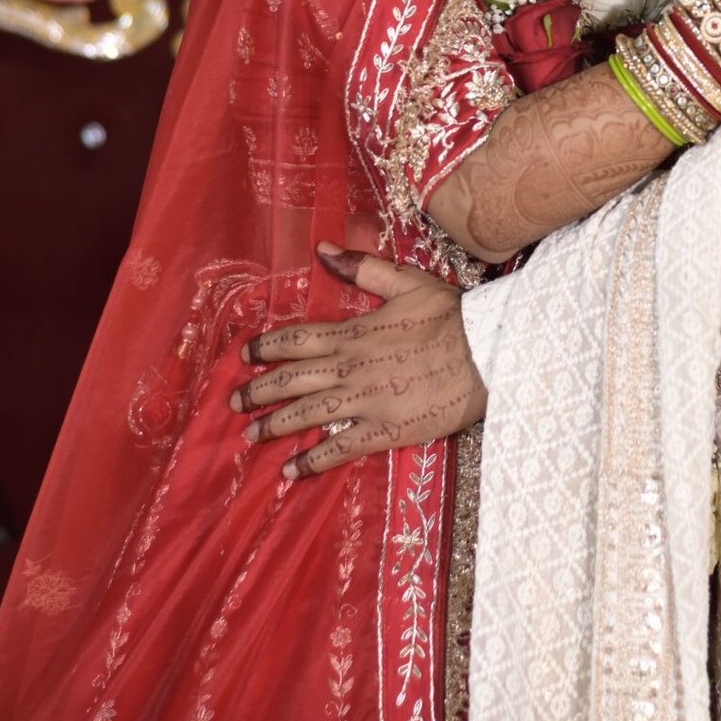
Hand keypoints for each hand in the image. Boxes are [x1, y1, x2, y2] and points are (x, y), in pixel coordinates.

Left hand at [230, 251, 482, 478]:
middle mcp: (349, 367)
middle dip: (257, 390)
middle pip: (291, 380)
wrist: (487, 353)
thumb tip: (322, 249)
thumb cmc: (451, 317)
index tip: (243, 354)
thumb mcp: (406, 281)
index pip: (296, 339)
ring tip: (249, 435)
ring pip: (305, 415)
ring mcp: (363, 401)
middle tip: (233, 401)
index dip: (265, 346)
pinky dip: (310, 461)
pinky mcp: (382, 430)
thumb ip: (362, 267)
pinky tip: (289, 471)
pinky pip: (338, 448)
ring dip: (273, 425)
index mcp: (352, 332)